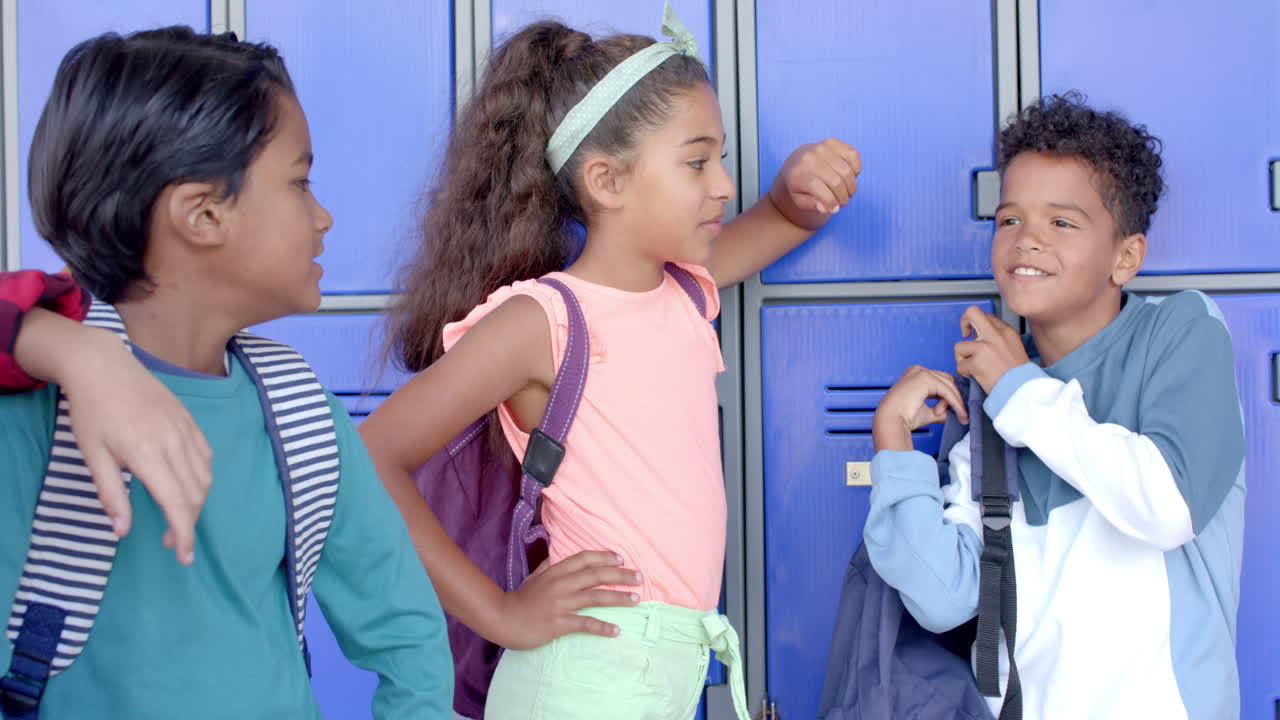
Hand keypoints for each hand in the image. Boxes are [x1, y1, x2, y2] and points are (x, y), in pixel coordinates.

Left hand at [57, 327, 212, 565]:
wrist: (104, 367)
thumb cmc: (91, 413)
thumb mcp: (93, 456)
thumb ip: (111, 495)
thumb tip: (122, 532)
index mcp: (147, 454)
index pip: (176, 504)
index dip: (182, 534)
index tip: (183, 557)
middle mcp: (174, 443)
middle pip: (195, 495)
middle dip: (188, 524)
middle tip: (169, 542)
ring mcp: (185, 430)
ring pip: (205, 478)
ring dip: (196, 503)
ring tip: (177, 515)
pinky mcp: (190, 422)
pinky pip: (206, 458)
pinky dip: (202, 479)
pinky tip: (187, 485)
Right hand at [495, 550, 641, 648]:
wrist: (502, 618)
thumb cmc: (518, 599)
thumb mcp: (533, 578)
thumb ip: (547, 566)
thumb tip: (557, 556)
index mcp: (555, 572)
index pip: (584, 559)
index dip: (604, 557)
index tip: (621, 558)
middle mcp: (561, 584)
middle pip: (596, 575)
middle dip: (620, 575)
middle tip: (639, 577)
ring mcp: (561, 603)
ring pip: (595, 596)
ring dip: (618, 598)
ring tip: (636, 599)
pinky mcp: (559, 623)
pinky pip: (585, 624)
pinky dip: (603, 627)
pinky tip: (616, 631)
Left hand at [768, 137, 860, 230]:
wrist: (797, 162)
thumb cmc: (801, 185)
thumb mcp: (800, 200)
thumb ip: (812, 206)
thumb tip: (827, 208)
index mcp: (797, 175)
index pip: (817, 188)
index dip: (830, 201)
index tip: (834, 209)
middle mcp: (808, 159)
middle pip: (835, 181)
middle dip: (843, 197)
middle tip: (843, 202)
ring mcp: (821, 148)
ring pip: (846, 171)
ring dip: (851, 186)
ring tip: (847, 193)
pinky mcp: (832, 142)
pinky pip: (852, 154)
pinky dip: (856, 168)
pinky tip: (850, 176)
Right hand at [873, 365, 968, 451]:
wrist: (891, 421)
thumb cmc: (904, 418)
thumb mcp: (928, 411)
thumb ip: (941, 408)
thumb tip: (955, 411)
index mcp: (916, 376)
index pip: (941, 382)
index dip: (951, 396)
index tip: (960, 411)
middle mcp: (918, 370)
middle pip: (947, 381)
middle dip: (955, 398)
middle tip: (962, 416)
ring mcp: (921, 372)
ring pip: (949, 385)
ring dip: (956, 402)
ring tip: (959, 417)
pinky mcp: (925, 378)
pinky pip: (947, 390)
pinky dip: (955, 403)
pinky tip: (960, 413)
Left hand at [954, 306, 1029, 392]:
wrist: (1023, 390)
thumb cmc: (1018, 375)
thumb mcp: (1013, 349)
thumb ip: (997, 340)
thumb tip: (976, 336)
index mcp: (1007, 332)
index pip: (987, 317)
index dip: (978, 326)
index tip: (976, 336)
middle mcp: (996, 335)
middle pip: (972, 312)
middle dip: (963, 321)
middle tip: (964, 334)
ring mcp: (985, 347)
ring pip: (959, 346)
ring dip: (962, 358)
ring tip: (974, 368)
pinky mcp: (977, 362)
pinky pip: (960, 365)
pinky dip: (964, 373)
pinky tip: (976, 377)